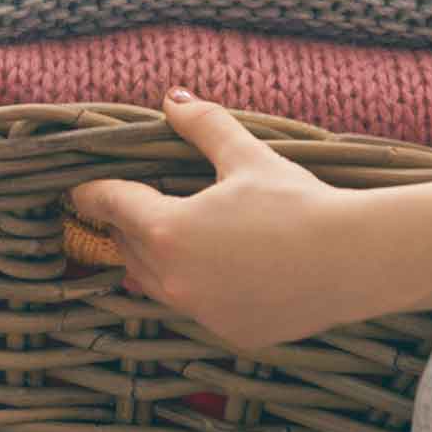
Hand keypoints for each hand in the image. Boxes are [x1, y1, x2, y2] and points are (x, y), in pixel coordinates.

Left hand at [66, 90, 365, 351]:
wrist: (352, 259)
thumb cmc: (296, 202)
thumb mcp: (246, 155)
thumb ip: (203, 125)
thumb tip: (172, 98)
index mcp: (167, 230)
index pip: (114, 206)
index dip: (93, 194)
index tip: (79, 191)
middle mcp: (174, 279)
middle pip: (131, 249)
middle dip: (124, 227)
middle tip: (121, 209)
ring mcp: (201, 312)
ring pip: (157, 285)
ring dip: (151, 262)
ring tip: (152, 245)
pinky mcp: (230, 333)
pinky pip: (196, 308)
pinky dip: (193, 289)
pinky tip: (209, 274)